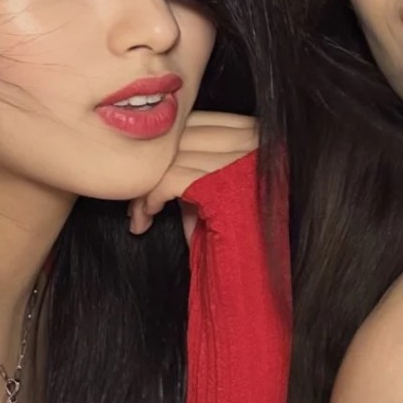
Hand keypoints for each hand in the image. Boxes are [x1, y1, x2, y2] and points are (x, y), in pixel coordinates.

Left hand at [128, 112, 257, 237]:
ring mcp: (244, 163)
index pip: (201, 121)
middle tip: (138, 199)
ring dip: (145, 187)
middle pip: (183, 135)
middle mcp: (259, 144)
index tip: (153, 173)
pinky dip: (149, 199)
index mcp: (264, 138)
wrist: (259, 282)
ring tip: (141, 214)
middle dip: (152, 165)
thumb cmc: (245, 244)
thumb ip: (202, 164)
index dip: (168, 144)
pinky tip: (146, 218)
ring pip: (172, 157)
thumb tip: (164, 153)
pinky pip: (169, 180)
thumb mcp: (227, 192)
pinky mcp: (226, 189)